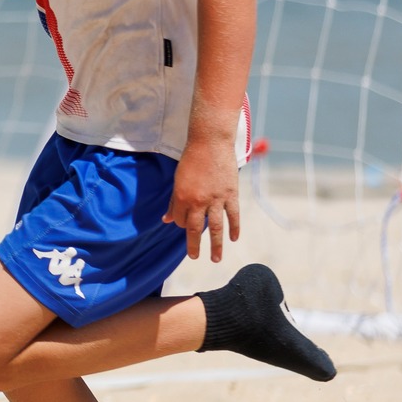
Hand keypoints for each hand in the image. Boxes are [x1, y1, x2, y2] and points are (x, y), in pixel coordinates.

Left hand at [163, 136, 240, 261]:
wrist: (210, 142)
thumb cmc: (191, 160)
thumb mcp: (178, 180)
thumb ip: (174, 202)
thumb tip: (167, 220)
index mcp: (182, 197)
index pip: (182, 221)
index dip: (183, 225)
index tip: (187, 226)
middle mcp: (198, 201)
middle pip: (196, 229)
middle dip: (194, 245)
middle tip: (195, 258)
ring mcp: (216, 199)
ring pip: (216, 228)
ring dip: (216, 245)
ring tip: (216, 259)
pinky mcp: (231, 194)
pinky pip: (233, 216)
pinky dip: (234, 228)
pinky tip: (233, 239)